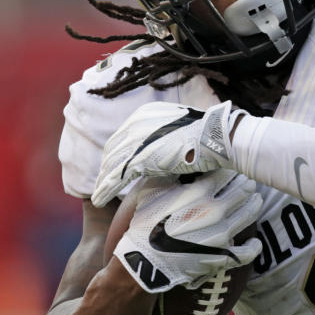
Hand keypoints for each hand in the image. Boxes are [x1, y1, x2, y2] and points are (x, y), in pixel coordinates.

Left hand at [92, 101, 243, 206]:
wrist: (215, 136)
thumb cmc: (207, 133)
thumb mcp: (180, 127)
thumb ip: (165, 134)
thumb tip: (164, 146)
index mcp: (145, 114)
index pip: (124, 136)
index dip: (118, 153)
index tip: (116, 166)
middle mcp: (136, 124)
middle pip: (114, 150)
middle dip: (106, 168)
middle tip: (104, 183)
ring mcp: (137, 141)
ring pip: (112, 165)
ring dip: (103, 182)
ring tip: (99, 196)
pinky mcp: (139, 158)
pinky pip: (116, 177)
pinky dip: (106, 189)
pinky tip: (100, 200)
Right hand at [113, 170, 263, 292]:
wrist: (142, 262)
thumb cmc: (143, 224)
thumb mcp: (150, 190)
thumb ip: (169, 172)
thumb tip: (180, 156)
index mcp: (200, 191)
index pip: (227, 173)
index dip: (232, 169)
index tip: (235, 167)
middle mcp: (216, 210)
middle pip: (243, 191)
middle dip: (247, 184)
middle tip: (250, 181)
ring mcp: (222, 234)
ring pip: (249, 213)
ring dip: (255, 204)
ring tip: (257, 200)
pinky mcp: (222, 256)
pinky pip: (248, 251)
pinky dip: (253, 245)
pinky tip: (254, 241)